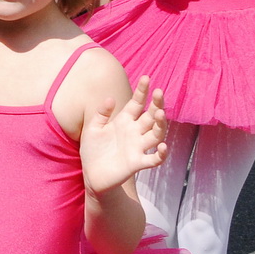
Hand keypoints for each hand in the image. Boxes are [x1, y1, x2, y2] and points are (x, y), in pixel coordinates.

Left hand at [80, 77, 167, 194]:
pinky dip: (160, 154)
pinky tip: (163, 146)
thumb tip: (111, 99)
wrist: (91, 175)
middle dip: (156, 104)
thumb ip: (101, 114)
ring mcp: (137, 148)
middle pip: (150, 116)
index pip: (137, 103)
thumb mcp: (93, 129)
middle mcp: (134, 133)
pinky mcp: (137, 164)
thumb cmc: (93, 150)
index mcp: (124, 121)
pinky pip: (153, 160)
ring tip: (162, 114)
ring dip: (161, 125)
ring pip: (156, 135)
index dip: (142, 91)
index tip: (146, 78)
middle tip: (159, 92)